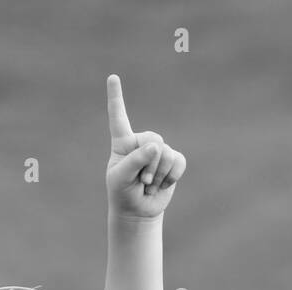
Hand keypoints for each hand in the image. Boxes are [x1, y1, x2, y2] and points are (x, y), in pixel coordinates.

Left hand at [105, 74, 186, 219]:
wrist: (138, 210)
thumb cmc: (122, 192)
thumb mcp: (121, 178)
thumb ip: (135, 161)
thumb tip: (156, 146)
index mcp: (122, 142)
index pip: (118, 117)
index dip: (116, 97)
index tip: (112, 77)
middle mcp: (141, 142)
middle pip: (154, 140)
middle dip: (150, 164)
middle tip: (142, 180)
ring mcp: (159, 151)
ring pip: (167, 153)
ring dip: (159, 174)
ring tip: (149, 184)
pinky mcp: (173, 160)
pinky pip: (179, 162)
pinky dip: (171, 177)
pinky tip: (162, 185)